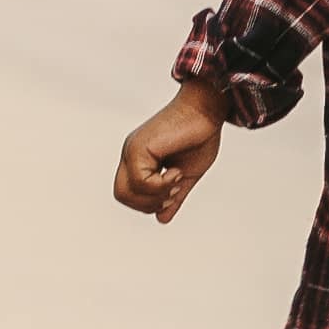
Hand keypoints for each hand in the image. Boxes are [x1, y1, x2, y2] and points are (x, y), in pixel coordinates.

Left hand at [110, 89, 226, 222]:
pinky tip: (175, 170)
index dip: (149, 203)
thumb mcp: (186, 174)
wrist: (206, 109)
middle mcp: (131, 154)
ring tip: (175, 179)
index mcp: (139, 160)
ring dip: (155, 195)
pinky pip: (140, 182)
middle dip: (148, 204)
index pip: (129, 193)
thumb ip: (173, 196)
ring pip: (127, 192)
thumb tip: (161, 219)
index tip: (174, 192)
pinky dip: (160, 184)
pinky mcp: (138, 148)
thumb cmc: (200, 135)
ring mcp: (132, 150)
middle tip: (172, 192)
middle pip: (122, 195)